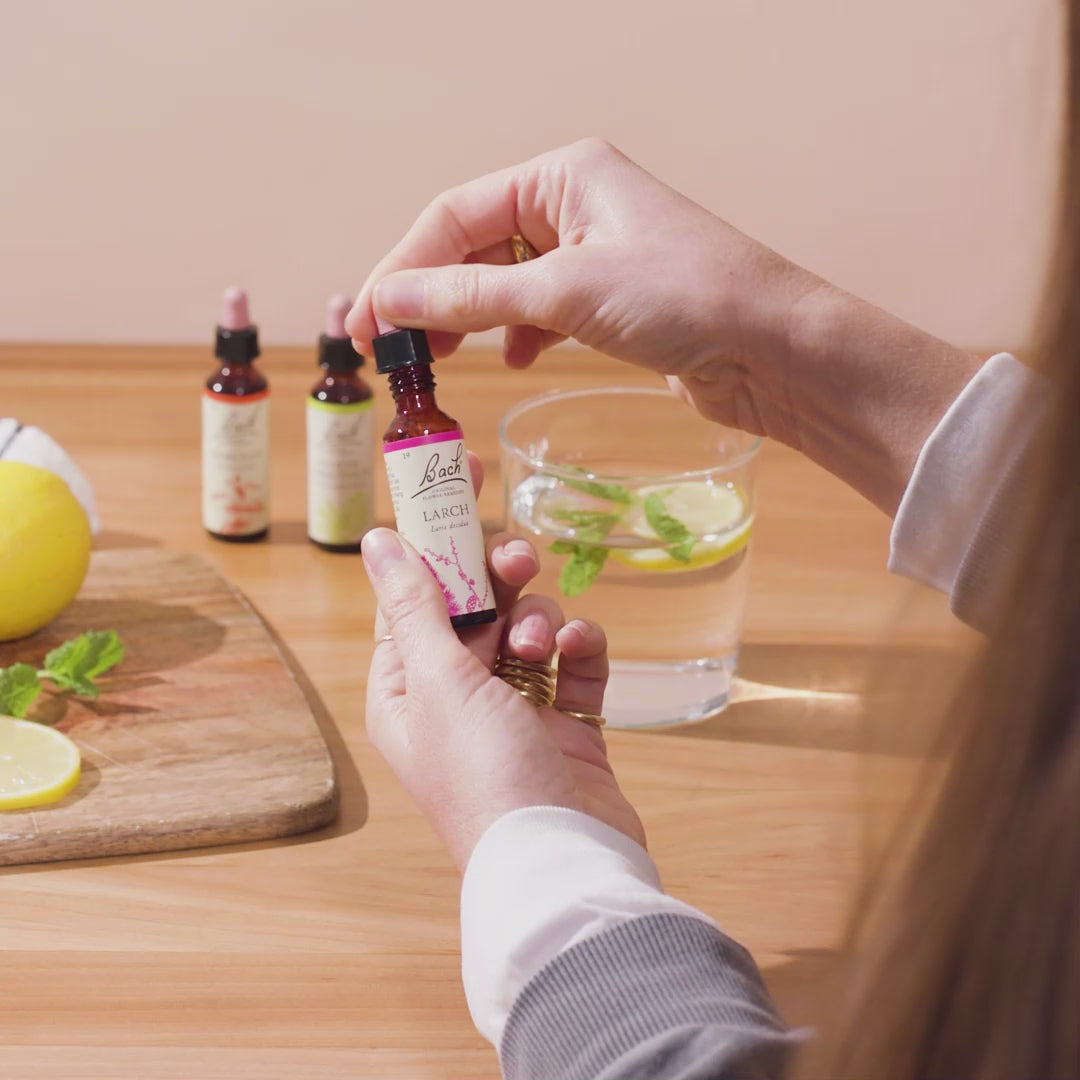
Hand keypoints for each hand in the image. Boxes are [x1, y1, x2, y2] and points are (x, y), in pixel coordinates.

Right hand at [346, 137, 818, 441]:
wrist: (773, 349)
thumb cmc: (686, 298)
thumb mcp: (567, 292)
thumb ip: (472, 297)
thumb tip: (389, 299)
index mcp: (563, 176)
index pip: (456, 215)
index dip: (402, 267)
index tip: (367, 321)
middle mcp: (575, 205)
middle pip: (474, 247)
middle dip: (431, 295)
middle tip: (394, 348)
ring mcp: (594, 253)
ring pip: (505, 281)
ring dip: (468, 317)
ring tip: (437, 357)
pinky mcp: (611, 299)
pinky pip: (541, 309)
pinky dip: (519, 334)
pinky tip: (515, 359)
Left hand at [362, 457, 643, 869]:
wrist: (560, 858)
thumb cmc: (482, 775)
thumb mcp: (437, 680)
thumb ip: (415, 603)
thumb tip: (379, 539)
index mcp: (406, 686)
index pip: (415, 591)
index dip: (436, 534)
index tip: (460, 475)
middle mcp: (455, 696)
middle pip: (476, 604)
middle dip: (497, 578)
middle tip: (515, 559)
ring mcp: (515, 710)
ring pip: (527, 625)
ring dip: (539, 620)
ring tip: (543, 644)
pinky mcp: (567, 722)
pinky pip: (573, 660)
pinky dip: (579, 648)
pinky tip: (579, 651)